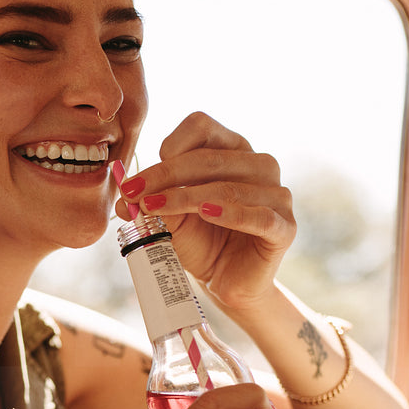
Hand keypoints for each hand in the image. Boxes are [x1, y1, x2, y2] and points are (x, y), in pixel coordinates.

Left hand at [115, 112, 293, 310]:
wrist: (226, 282)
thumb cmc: (202, 241)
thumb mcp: (171, 218)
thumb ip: (152, 202)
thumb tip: (123, 198)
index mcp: (233, 150)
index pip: (202, 127)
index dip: (169, 147)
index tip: (141, 177)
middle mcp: (259, 165)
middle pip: (210, 157)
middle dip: (166, 175)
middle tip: (134, 193)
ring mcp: (277, 195)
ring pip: (228, 188)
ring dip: (186, 196)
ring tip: (155, 208)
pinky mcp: (285, 228)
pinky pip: (259, 216)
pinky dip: (230, 213)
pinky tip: (206, 213)